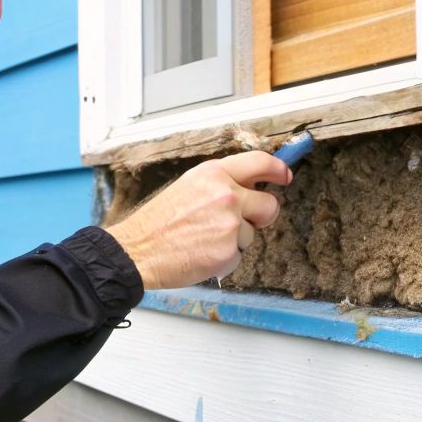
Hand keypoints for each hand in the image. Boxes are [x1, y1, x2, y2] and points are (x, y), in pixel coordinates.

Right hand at [104, 150, 289, 290]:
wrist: (137, 250)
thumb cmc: (157, 222)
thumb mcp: (188, 186)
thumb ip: (220, 184)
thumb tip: (248, 189)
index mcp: (214, 174)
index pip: (259, 162)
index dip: (277, 169)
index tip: (284, 175)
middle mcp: (226, 195)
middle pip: (269, 205)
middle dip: (261, 216)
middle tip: (241, 222)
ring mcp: (230, 224)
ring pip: (251, 234)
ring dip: (233, 240)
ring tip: (202, 239)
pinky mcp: (228, 252)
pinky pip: (238, 255)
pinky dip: (224, 258)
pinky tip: (201, 253)